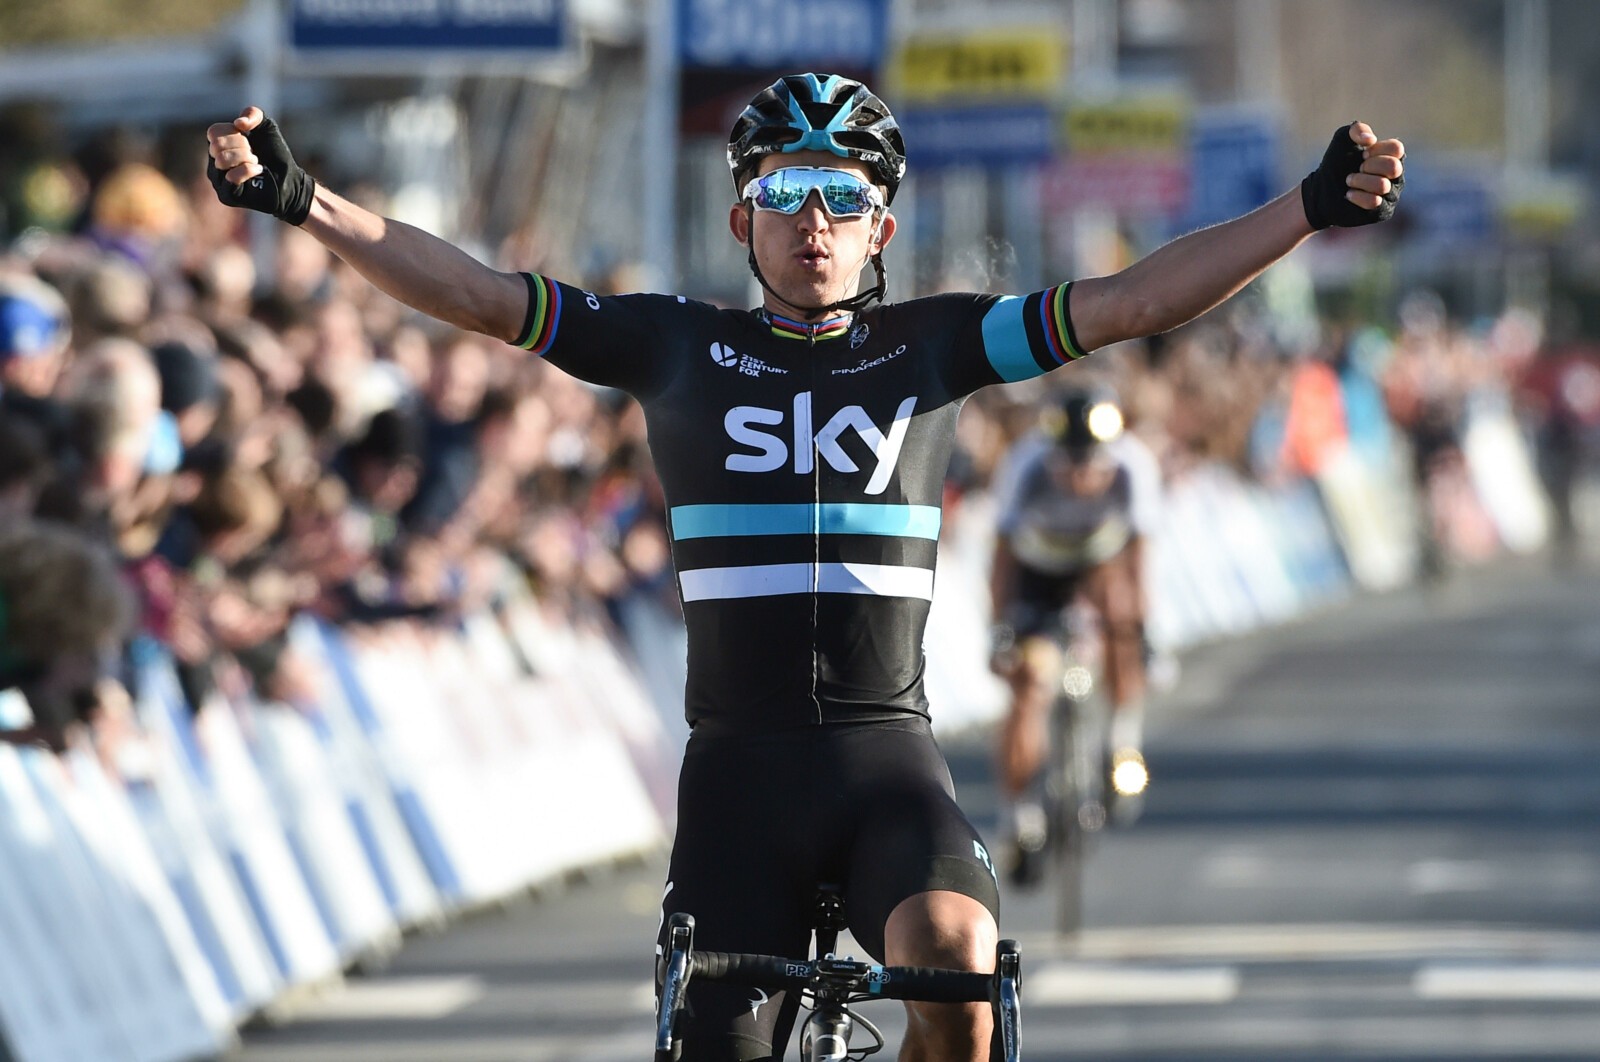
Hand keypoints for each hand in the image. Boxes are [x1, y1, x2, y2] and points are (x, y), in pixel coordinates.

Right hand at [205, 106, 315, 224]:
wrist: (289, 178)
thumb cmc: (275, 154)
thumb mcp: (267, 127)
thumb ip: (253, 114)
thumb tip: (238, 123)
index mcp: (219, 145)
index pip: (213, 131)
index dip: (234, 132)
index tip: (248, 139)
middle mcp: (214, 162)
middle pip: (217, 145)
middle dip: (242, 146)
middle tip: (254, 154)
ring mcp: (219, 179)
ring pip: (222, 160)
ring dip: (246, 158)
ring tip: (256, 163)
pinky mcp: (227, 194)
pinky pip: (231, 177)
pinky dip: (249, 170)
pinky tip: (258, 172)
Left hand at [1301, 121, 1404, 229]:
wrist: (1321, 189)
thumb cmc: (1336, 162)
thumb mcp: (1343, 139)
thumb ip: (1357, 129)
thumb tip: (1370, 140)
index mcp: (1392, 156)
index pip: (1397, 149)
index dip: (1376, 151)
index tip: (1362, 154)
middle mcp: (1396, 175)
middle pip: (1393, 167)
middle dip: (1369, 166)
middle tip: (1357, 168)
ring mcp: (1391, 194)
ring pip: (1382, 186)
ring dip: (1359, 181)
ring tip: (1349, 182)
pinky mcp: (1383, 211)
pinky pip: (1375, 202)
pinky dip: (1357, 196)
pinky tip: (1349, 194)